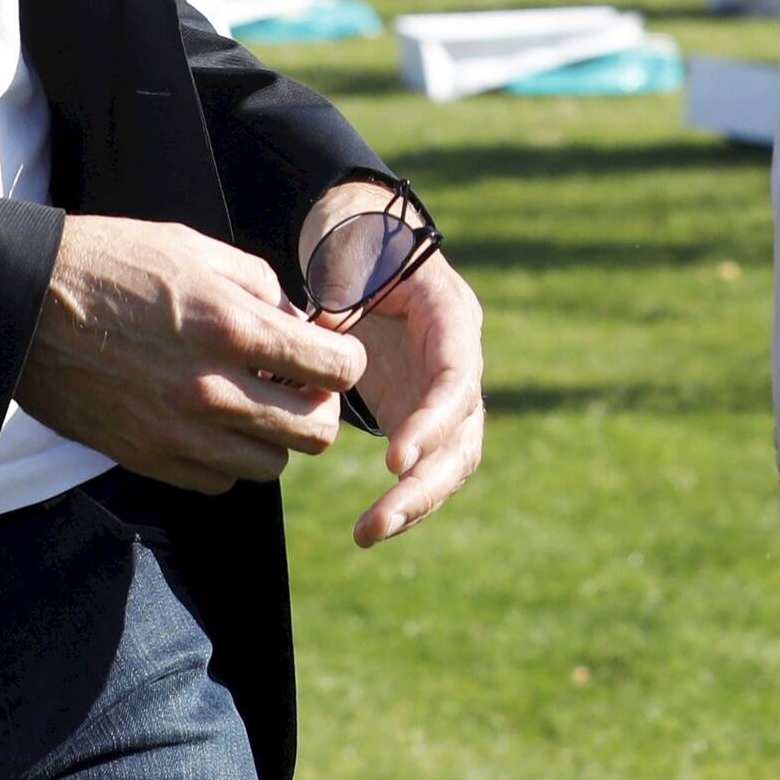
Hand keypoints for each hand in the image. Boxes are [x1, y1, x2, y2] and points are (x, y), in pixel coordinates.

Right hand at [13, 214, 365, 494]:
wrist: (24, 303)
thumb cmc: (113, 264)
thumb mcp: (198, 251)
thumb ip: (263, 288)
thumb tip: (302, 324)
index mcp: (233, 327)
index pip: (338, 370)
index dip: (344, 361)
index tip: (327, 353)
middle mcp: (212, 389)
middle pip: (316, 433)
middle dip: (317, 407)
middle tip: (295, 385)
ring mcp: (178, 432)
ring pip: (271, 465)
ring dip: (273, 436)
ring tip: (249, 402)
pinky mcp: (146, 458)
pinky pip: (219, 481)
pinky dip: (227, 458)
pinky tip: (210, 422)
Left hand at [306, 180, 486, 548]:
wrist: (365, 246)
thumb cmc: (355, 249)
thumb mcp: (347, 261)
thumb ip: (340, 298)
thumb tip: (314, 335)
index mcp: (452, 317)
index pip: (457, 380)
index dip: (431, 423)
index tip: (393, 460)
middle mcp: (460, 361)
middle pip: (464, 436)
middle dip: (426, 485)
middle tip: (379, 518)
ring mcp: (446, 395)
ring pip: (452, 461)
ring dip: (415, 503)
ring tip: (368, 533)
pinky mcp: (423, 417)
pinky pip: (426, 467)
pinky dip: (404, 499)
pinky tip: (371, 526)